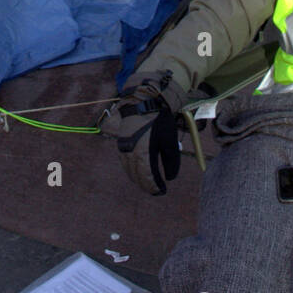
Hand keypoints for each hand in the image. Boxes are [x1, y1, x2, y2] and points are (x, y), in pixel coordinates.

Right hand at [99, 78, 179, 195]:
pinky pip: (125, 162)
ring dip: (137, 178)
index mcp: (143, 154)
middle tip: (156, 189)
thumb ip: (171, 161)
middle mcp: (130, 153)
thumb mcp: (169, 141)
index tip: (162, 191)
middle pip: (136, 176)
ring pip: (129, 170)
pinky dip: (131, 169)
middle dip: (146, 185)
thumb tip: (169, 178)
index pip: (147, 178)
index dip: (154, 187)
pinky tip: (137, 169)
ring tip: (147, 182)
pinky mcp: (121, 142)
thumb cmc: (159, 121)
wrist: (143, 101)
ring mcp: (124, 148)